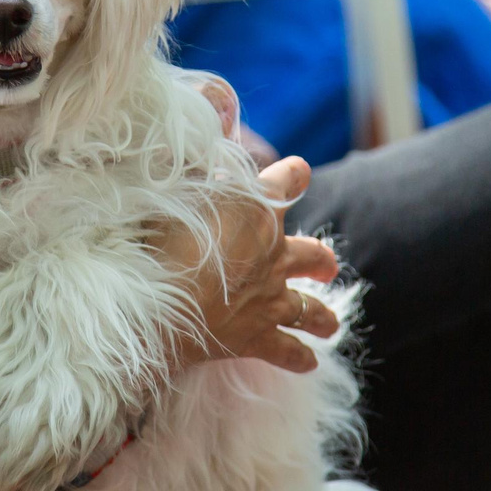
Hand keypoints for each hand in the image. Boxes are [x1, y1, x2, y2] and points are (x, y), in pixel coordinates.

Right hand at [150, 153, 337, 376]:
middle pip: (310, 253)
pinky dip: (299, 357)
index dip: (293, 173)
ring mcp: (269, 299)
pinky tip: (309, 362)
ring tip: (332, 323)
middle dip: (320, 258)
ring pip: (308, 307)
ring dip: (321, 314)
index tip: (296, 171)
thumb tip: (217, 129)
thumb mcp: (177, 188)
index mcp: (258, 210)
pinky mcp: (255, 337)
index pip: (288, 180)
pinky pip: (286, 351)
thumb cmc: (160, 240)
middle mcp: (273, 254)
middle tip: (328, 265)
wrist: (158, 303)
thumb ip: (198, 166)